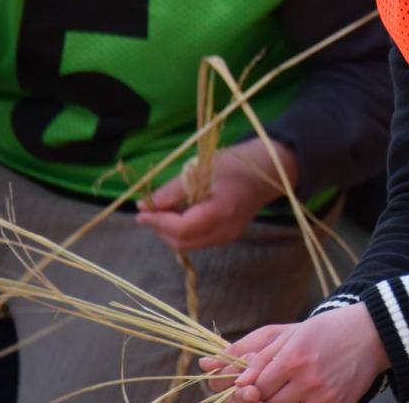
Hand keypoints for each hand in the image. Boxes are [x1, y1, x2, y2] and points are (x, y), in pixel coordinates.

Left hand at [136, 139, 298, 251]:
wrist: (267, 172)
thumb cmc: (236, 165)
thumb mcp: (201, 169)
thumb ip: (173, 190)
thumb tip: (145, 206)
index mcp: (221, 211)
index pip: (182, 229)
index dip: (157, 223)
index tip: (141, 213)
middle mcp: (225, 231)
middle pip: (182, 242)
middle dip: (161, 229)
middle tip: (151, 210)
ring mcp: (227, 237)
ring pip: (187, 244)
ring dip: (170, 231)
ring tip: (166, 209)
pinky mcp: (226, 237)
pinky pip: (197, 240)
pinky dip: (183, 230)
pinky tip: (181, 213)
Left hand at [200, 303, 390, 402]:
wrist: (372, 334)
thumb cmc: (324, 330)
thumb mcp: (286, 333)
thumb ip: (249, 351)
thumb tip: (209, 366)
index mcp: (292, 356)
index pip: (252, 387)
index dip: (245, 390)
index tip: (248, 386)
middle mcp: (307, 378)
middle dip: (260, 398)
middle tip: (267, 388)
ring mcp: (323, 395)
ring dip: (279, 402)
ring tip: (287, 389)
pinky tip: (302, 395)